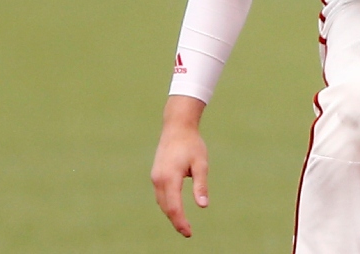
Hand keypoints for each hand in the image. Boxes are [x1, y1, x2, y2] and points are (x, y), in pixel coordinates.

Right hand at [150, 96, 208, 237]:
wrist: (177, 127)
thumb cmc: (192, 145)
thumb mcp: (201, 164)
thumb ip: (201, 185)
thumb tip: (203, 205)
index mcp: (170, 178)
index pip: (174, 207)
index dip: (181, 222)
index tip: (189, 233)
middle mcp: (158, 179)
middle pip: (166, 207)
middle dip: (176, 221)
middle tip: (188, 232)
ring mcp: (155, 177)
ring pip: (162, 202)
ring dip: (171, 214)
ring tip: (183, 224)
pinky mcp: (155, 175)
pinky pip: (160, 195)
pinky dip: (167, 204)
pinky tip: (175, 209)